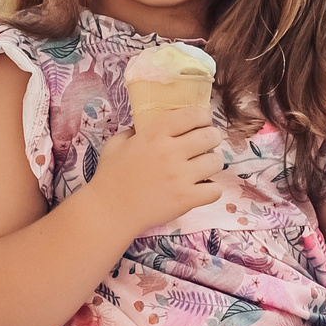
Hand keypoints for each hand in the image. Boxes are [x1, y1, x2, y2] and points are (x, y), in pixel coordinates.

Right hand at [89, 117, 224, 235]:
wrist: (109, 211)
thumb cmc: (111, 176)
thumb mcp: (117, 143)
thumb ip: (134, 131)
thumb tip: (147, 125)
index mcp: (154, 134)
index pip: (192, 115)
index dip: (203, 116)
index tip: (203, 122)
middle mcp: (170, 152)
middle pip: (210, 136)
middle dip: (212, 138)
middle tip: (207, 144)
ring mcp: (180, 176)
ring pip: (216, 162)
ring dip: (213, 163)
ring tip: (204, 167)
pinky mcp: (186, 199)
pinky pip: (215, 189)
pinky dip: (212, 189)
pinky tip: (202, 188)